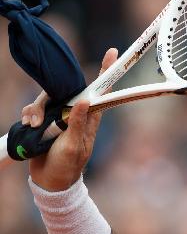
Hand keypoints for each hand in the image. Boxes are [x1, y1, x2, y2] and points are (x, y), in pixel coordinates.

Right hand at [28, 48, 116, 190]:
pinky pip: (33, 110)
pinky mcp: (44, 121)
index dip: (106, 71)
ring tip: (33, 127)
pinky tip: (27, 126)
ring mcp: (59, 117)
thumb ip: (77, 124)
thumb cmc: (67, 166)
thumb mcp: (73, 146)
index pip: (100, 91)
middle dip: (46, 100)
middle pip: (63, 91)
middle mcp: (75, 113)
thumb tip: (85, 101)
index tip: (112, 52)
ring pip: (45, 100)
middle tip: (38, 120)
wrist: (49, 181)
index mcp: (89, 118)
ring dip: (35, 111)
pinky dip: (28, 116)